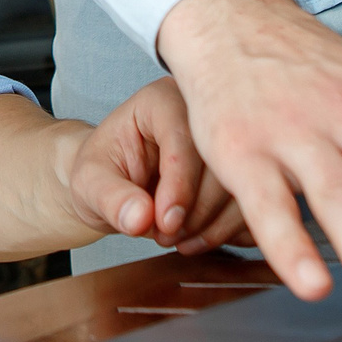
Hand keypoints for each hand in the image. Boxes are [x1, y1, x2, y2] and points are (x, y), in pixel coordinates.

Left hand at [62, 78, 246, 254]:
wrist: (117, 182)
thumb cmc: (103, 172)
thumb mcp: (89, 184)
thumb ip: (110, 198)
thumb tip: (140, 218)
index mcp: (162, 101)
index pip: (185, 137)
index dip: (179, 186)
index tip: (165, 224)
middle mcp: (201, 112)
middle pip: (222, 161)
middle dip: (197, 211)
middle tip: (167, 236)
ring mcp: (227, 139)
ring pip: (243, 185)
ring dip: (215, 225)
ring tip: (179, 240)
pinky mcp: (241, 169)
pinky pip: (251, 203)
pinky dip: (229, 231)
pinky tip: (199, 239)